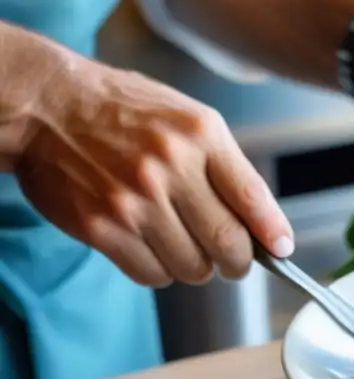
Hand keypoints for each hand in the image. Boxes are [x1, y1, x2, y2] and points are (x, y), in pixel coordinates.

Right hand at [14, 59, 293, 286]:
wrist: (47, 105)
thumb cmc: (122, 110)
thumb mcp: (187, 117)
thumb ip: (224, 163)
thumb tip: (262, 220)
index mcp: (200, 135)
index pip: (253, 198)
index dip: (273, 233)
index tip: (281, 249)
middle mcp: (171, 167)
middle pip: (228, 243)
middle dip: (238, 262)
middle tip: (234, 261)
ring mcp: (135, 199)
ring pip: (192, 267)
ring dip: (196, 267)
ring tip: (185, 247)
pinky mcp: (102, 226)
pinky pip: (151, 274)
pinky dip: (159, 272)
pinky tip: (153, 249)